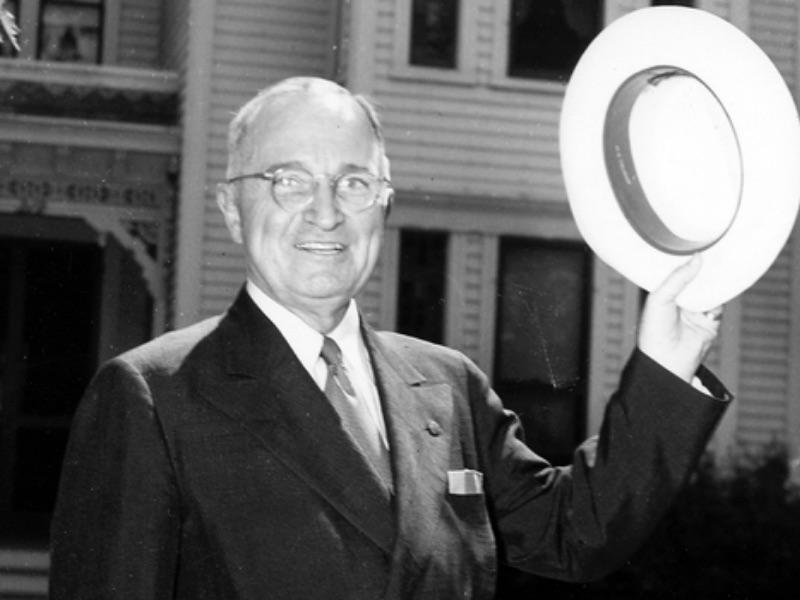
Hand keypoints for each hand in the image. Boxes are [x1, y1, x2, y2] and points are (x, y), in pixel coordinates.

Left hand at [637, 255, 721, 382]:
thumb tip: (697, 258)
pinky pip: (719, 303)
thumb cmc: (654, 331)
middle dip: (702, 268)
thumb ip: (678, 278)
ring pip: (709, 289)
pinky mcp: (710, 321)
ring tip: (720, 260)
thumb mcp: (660, 298)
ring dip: (714, 280)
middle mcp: (679, 300)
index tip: (693, 243)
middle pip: (695, 279)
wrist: (666, 361)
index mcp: (662, 294)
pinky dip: (721, 295)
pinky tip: (724, 283)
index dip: (683, 260)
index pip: (675, 272)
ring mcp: (695, 310)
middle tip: (711, 247)